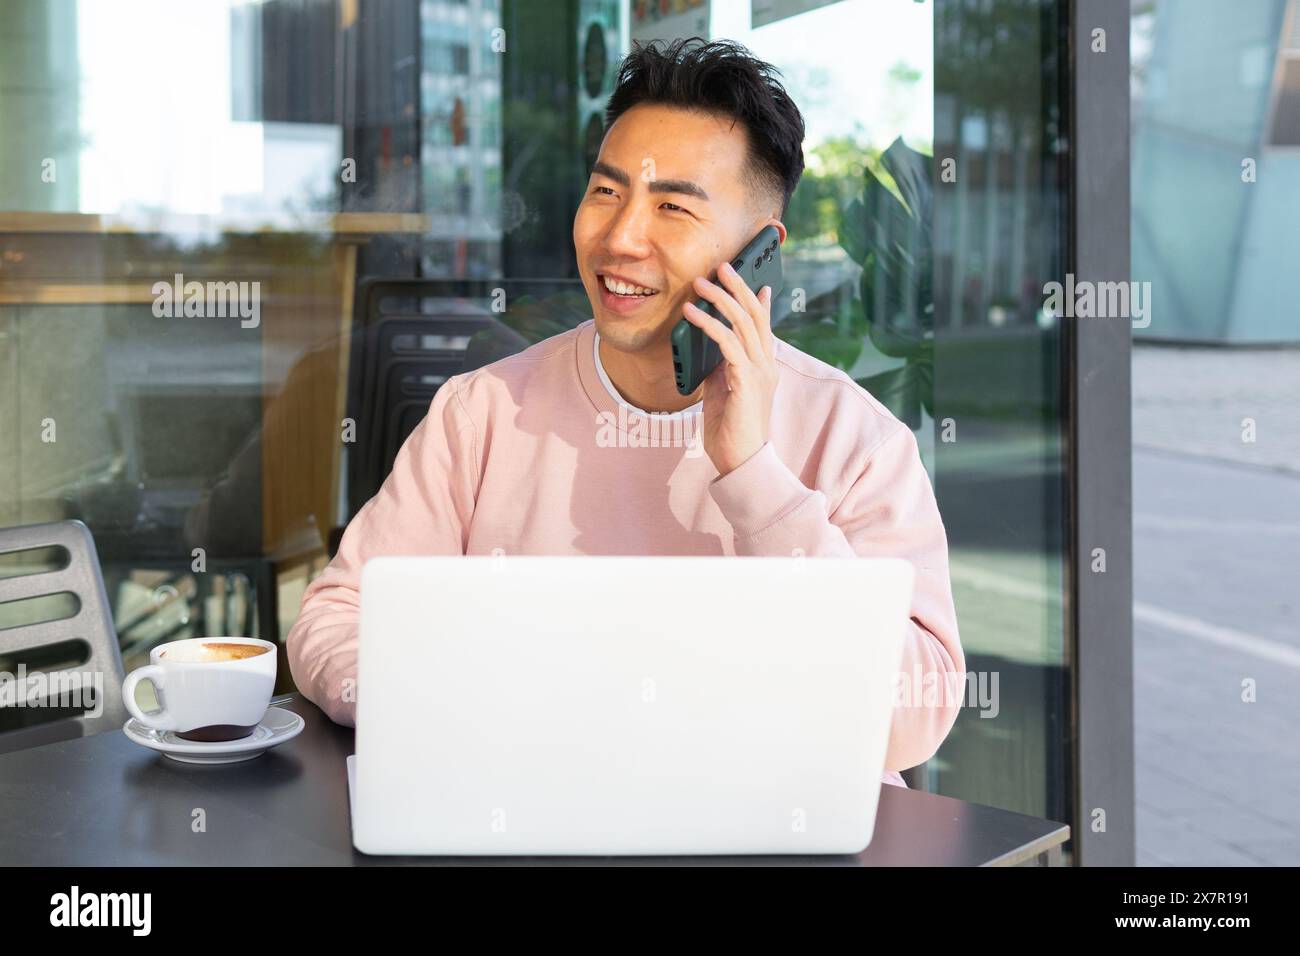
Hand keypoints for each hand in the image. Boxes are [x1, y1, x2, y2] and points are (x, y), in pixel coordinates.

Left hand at [681, 261, 778, 475]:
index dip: (758, 301)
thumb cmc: (730, 431)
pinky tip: (691, 314)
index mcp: (763, 367)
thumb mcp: (723, 392)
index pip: (763, 326)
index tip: (755, 280)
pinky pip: (727, 344)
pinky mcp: (746, 381)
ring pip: (743, 323)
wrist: (740, 462)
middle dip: (738, 287)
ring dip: (719, 299)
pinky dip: (708, 325)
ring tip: (700, 283)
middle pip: (754, 315)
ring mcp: (759, 372)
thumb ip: (720, 368)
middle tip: (721, 266)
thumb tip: (710, 349)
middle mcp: (766, 365)